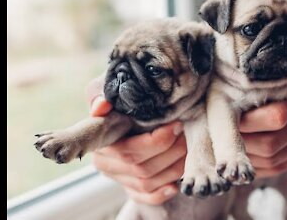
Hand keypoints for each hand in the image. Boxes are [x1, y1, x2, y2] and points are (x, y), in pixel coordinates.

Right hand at [86, 76, 185, 204]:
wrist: (135, 111)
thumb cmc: (125, 98)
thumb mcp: (113, 88)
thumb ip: (103, 92)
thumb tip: (101, 106)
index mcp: (100, 138)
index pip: (121, 148)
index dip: (152, 142)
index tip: (174, 126)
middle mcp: (104, 162)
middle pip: (139, 165)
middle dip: (169, 149)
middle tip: (184, 130)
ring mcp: (117, 178)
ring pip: (146, 182)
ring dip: (173, 166)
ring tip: (186, 147)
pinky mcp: (129, 189)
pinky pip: (145, 197)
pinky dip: (161, 193)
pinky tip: (175, 184)